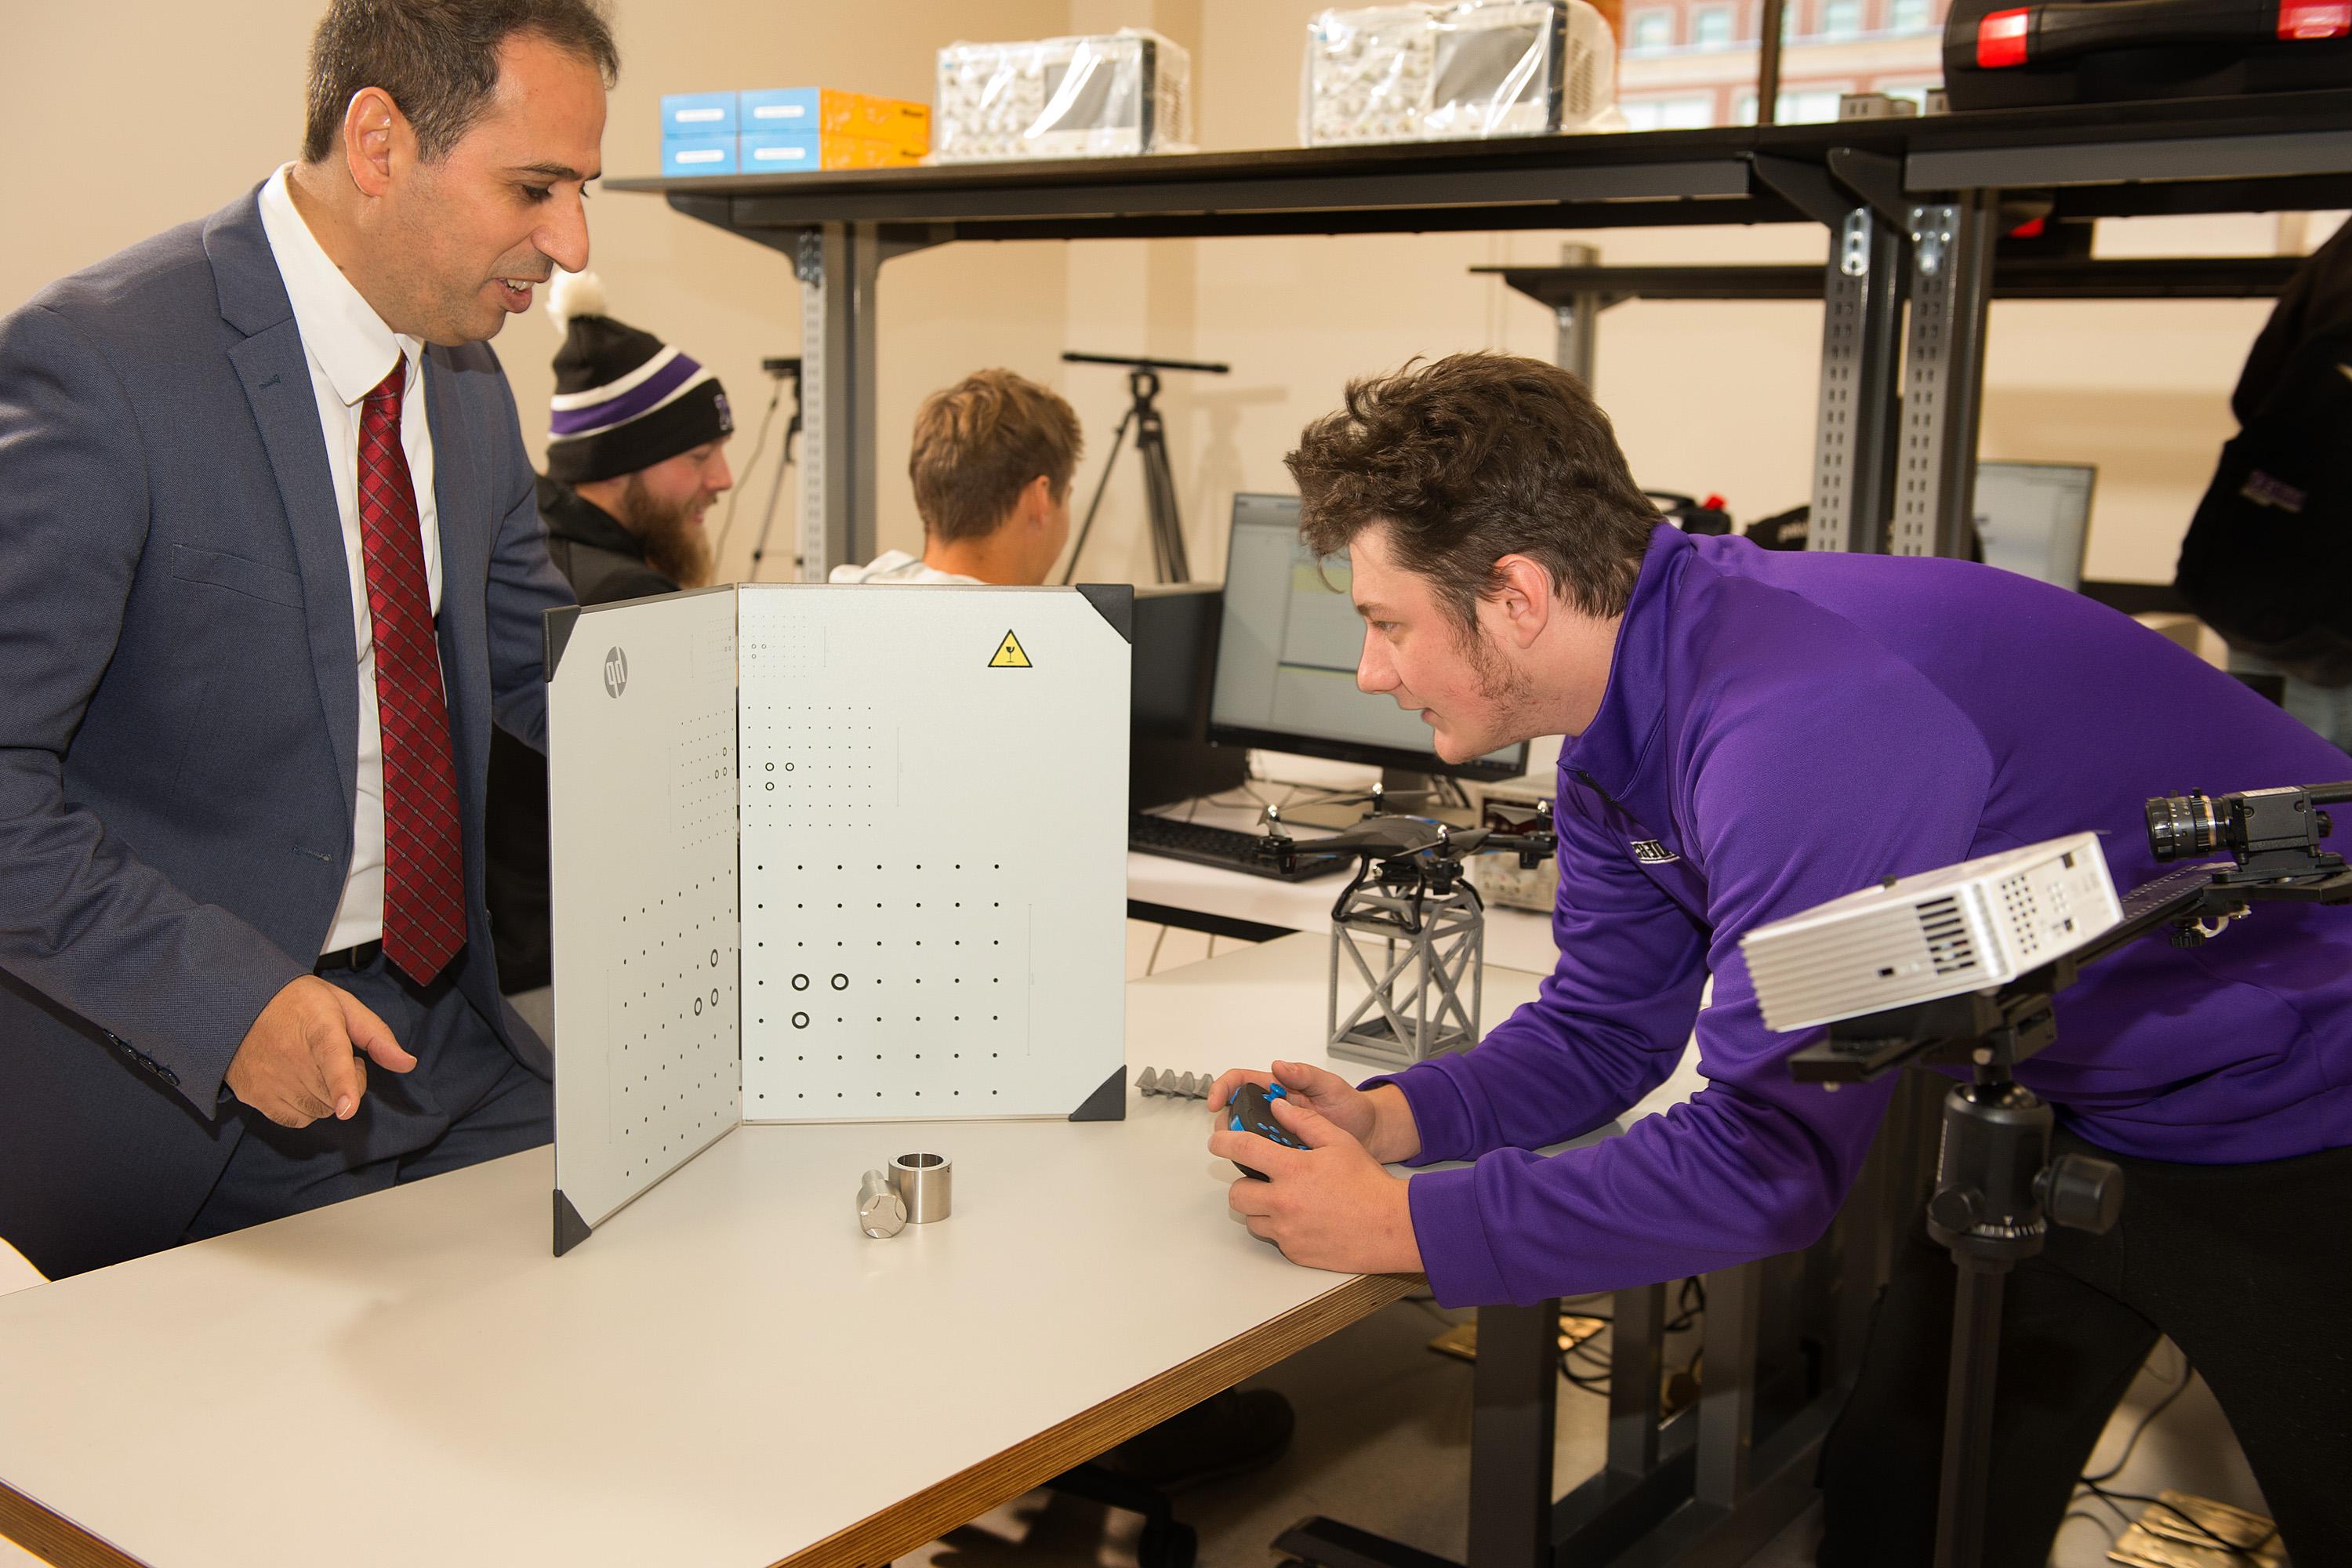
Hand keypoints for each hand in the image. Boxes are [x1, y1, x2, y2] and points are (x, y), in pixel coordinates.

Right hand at [224, 976, 414, 1127]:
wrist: (241, 1002)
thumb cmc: (299, 1003)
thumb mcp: (343, 1005)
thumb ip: (377, 1035)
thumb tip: (407, 1064)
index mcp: (319, 1029)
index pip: (333, 1061)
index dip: (343, 1085)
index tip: (347, 1108)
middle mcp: (291, 1056)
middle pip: (336, 1096)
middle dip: (348, 1083)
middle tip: (333, 1057)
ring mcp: (269, 1078)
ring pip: (318, 1111)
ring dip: (326, 1096)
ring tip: (313, 1065)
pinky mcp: (253, 1095)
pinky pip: (295, 1119)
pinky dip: (304, 1108)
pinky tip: (297, 1082)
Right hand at [1207, 1058, 1421, 1163]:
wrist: (1370, 1136)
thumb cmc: (1351, 1106)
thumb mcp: (1331, 1086)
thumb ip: (1306, 1075)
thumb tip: (1278, 1066)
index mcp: (1278, 1089)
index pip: (1240, 1082)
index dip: (1222, 1089)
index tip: (1215, 1103)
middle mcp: (1272, 1111)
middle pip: (1235, 1113)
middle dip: (1227, 1124)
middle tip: (1232, 1137)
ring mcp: (1277, 1134)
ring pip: (1245, 1138)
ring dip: (1241, 1146)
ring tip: (1250, 1155)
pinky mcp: (1283, 1155)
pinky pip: (1262, 1159)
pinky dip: (1257, 1164)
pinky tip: (1261, 1170)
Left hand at [1210, 1095, 1423, 1274]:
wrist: (1391, 1227)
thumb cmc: (1369, 1185)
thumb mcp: (1339, 1141)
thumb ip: (1305, 1122)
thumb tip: (1279, 1108)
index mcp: (1292, 1170)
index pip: (1243, 1150)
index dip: (1223, 1142)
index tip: (1216, 1141)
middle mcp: (1283, 1203)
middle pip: (1236, 1193)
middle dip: (1243, 1183)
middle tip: (1260, 1179)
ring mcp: (1287, 1231)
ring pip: (1251, 1219)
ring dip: (1260, 1208)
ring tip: (1284, 1200)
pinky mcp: (1294, 1252)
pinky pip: (1273, 1238)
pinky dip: (1280, 1228)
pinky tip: (1302, 1219)